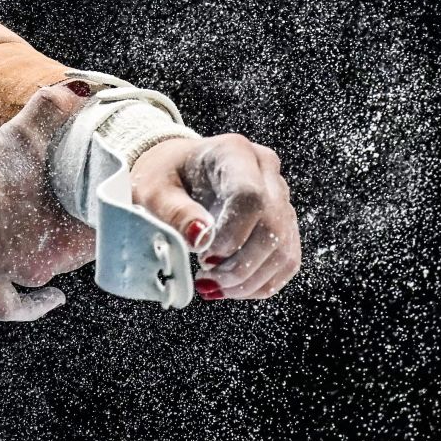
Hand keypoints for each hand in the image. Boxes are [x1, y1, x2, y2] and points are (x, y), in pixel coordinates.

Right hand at [0, 85, 93, 321]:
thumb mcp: (26, 133)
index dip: (114, 207)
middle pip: (81, 247)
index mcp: (67, 234)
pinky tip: (54, 300)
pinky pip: (13, 305)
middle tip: (90, 200)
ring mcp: (16, 272)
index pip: (108, 225)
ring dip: (60, 250)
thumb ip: (57, 106)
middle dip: (86, 224)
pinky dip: (34, 306)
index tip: (117, 191)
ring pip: (51, 269)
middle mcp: (47, 260)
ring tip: (70, 225)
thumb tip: (82, 86)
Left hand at [131, 134, 300, 300]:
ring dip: (250, 281)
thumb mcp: (155, 191)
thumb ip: (176, 213)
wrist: (179, 172)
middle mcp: (265, 171)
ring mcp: (280, 197)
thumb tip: (201, 238)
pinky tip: (231, 287)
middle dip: (239, 266)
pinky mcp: (284, 223)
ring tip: (215, 287)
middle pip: (272, 226)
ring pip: (283, 250)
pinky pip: (285, 261)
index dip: (231, 235)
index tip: (203, 256)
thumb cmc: (166, 177)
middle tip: (206, 280)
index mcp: (234, 153)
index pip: (250, 196)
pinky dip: (259, 283)